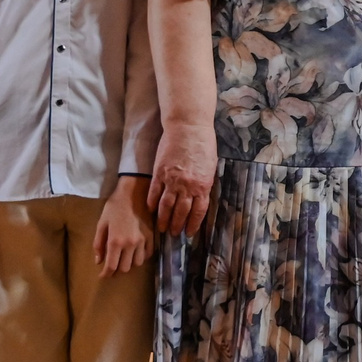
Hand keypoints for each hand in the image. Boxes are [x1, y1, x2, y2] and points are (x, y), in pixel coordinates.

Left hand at [95, 177, 155, 274]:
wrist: (134, 193)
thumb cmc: (114, 207)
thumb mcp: (101, 224)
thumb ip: (99, 244)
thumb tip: (99, 260)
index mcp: (115, 242)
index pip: (111, 266)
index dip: (106, 274)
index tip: (103, 275)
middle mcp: (130, 245)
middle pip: (124, 268)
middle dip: (117, 269)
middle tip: (112, 264)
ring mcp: (143, 241)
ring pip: (137, 263)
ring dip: (129, 263)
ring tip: (124, 257)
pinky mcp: (151, 237)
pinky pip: (148, 254)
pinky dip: (141, 256)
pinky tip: (135, 251)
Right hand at [148, 119, 217, 238]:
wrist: (189, 127)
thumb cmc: (203, 144)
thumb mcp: (210, 167)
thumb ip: (204, 184)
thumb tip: (200, 197)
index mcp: (203, 185)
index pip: (198, 211)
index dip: (193, 224)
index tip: (189, 233)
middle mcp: (187, 186)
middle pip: (181, 212)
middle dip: (176, 225)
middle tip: (172, 234)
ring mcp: (172, 180)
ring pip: (166, 206)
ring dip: (163, 219)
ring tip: (161, 228)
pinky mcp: (159, 172)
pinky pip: (154, 192)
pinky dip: (152, 202)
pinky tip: (150, 210)